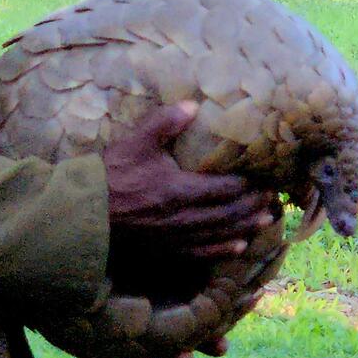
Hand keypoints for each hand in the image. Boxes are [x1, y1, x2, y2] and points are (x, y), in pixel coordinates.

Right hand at [104, 102, 276, 260]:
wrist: (85, 213)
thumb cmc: (110, 175)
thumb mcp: (137, 142)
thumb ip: (165, 122)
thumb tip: (192, 104)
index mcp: (179, 189)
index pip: (224, 189)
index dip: (247, 186)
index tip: (264, 179)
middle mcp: (183, 217)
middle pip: (228, 213)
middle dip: (252, 206)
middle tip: (271, 198)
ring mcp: (176, 237)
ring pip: (219, 234)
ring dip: (245, 227)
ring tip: (265, 220)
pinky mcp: (166, 250)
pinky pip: (201, 253)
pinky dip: (223, 250)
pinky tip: (238, 247)